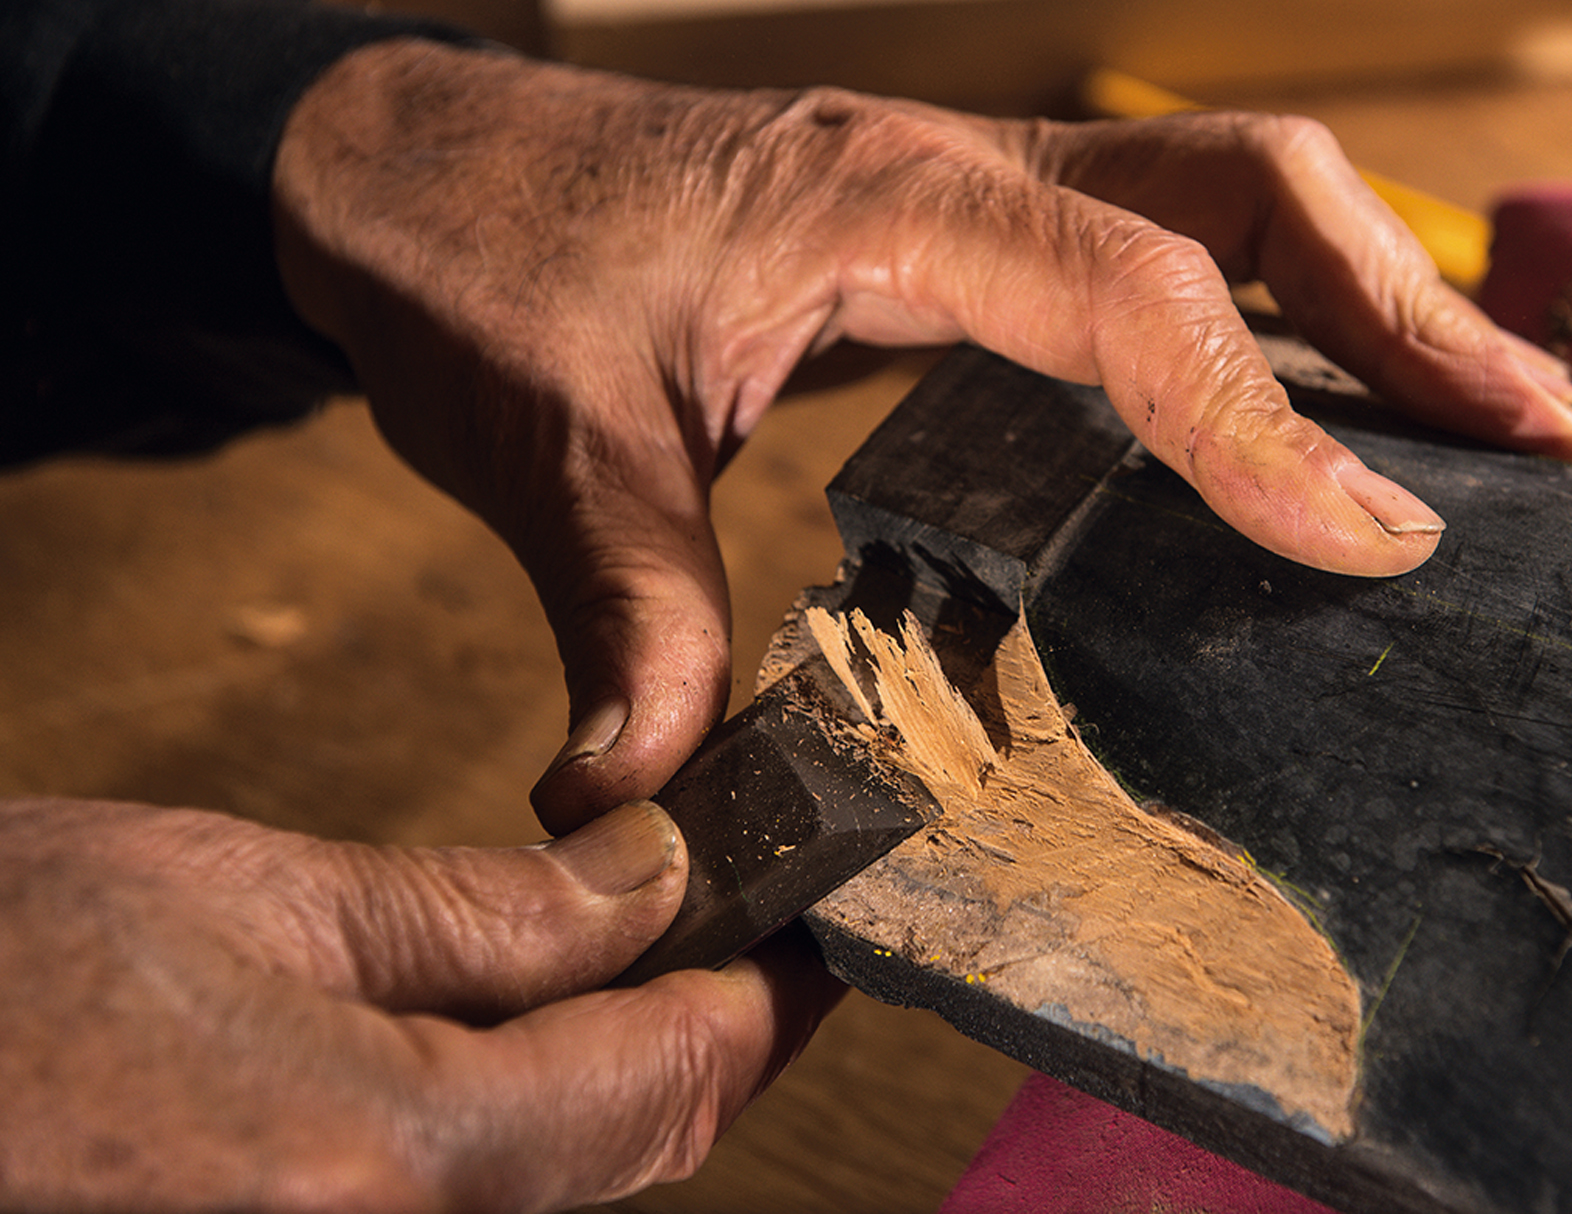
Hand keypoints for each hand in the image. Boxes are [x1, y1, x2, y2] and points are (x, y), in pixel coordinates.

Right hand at [0, 796, 838, 1211]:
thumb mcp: (255, 896)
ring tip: (654, 934)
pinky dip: (533, 1109)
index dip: (774, 990)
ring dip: (627, 1062)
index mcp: (395, 1157)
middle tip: (752, 906)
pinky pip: (472, 1191)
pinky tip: (530, 1022)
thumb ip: (482, 911)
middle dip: (711, 1023)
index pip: (675, 1075)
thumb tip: (648, 878)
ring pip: (564, 1175)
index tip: (827, 917)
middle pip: (636, 1145)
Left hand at [271, 41, 1571, 830]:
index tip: (1373, 541)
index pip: (1137, 296)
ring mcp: (975, 185)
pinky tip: (1316, 409)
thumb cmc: (480, 259)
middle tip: (1543, 434)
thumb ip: (624, 611)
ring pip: (1229, 204)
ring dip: (1368, 302)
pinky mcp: (965, 229)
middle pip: (1249, 191)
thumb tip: (640, 798)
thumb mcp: (549, 443)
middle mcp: (961, 168)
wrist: (412, 159)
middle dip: (1406, 308)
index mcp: (883, 197)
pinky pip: (1164, 249)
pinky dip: (1271, 318)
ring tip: (1495, 423)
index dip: (1265, 423)